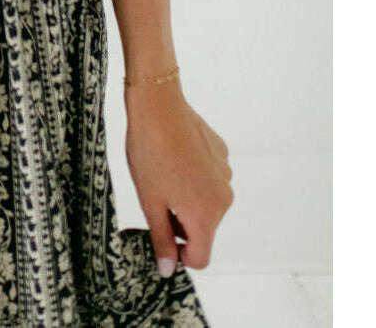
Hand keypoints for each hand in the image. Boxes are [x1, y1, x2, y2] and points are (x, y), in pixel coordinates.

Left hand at [123, 81, 233, 273]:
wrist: (158, 105)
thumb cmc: (150, 154)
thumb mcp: (149, 202)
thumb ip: (162, 240)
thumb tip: (168, 271)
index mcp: (206, 216)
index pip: (200, 258)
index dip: (179, 254)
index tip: (161, 234)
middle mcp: (224, 199)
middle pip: (203, 229)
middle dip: (181, 222)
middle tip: (156, 195)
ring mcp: (225, 175)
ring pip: (206, 202)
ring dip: (187, 197)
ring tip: (163, 172)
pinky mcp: (222, 154)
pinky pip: (209, 177)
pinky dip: (194, 175)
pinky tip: (175, 154)